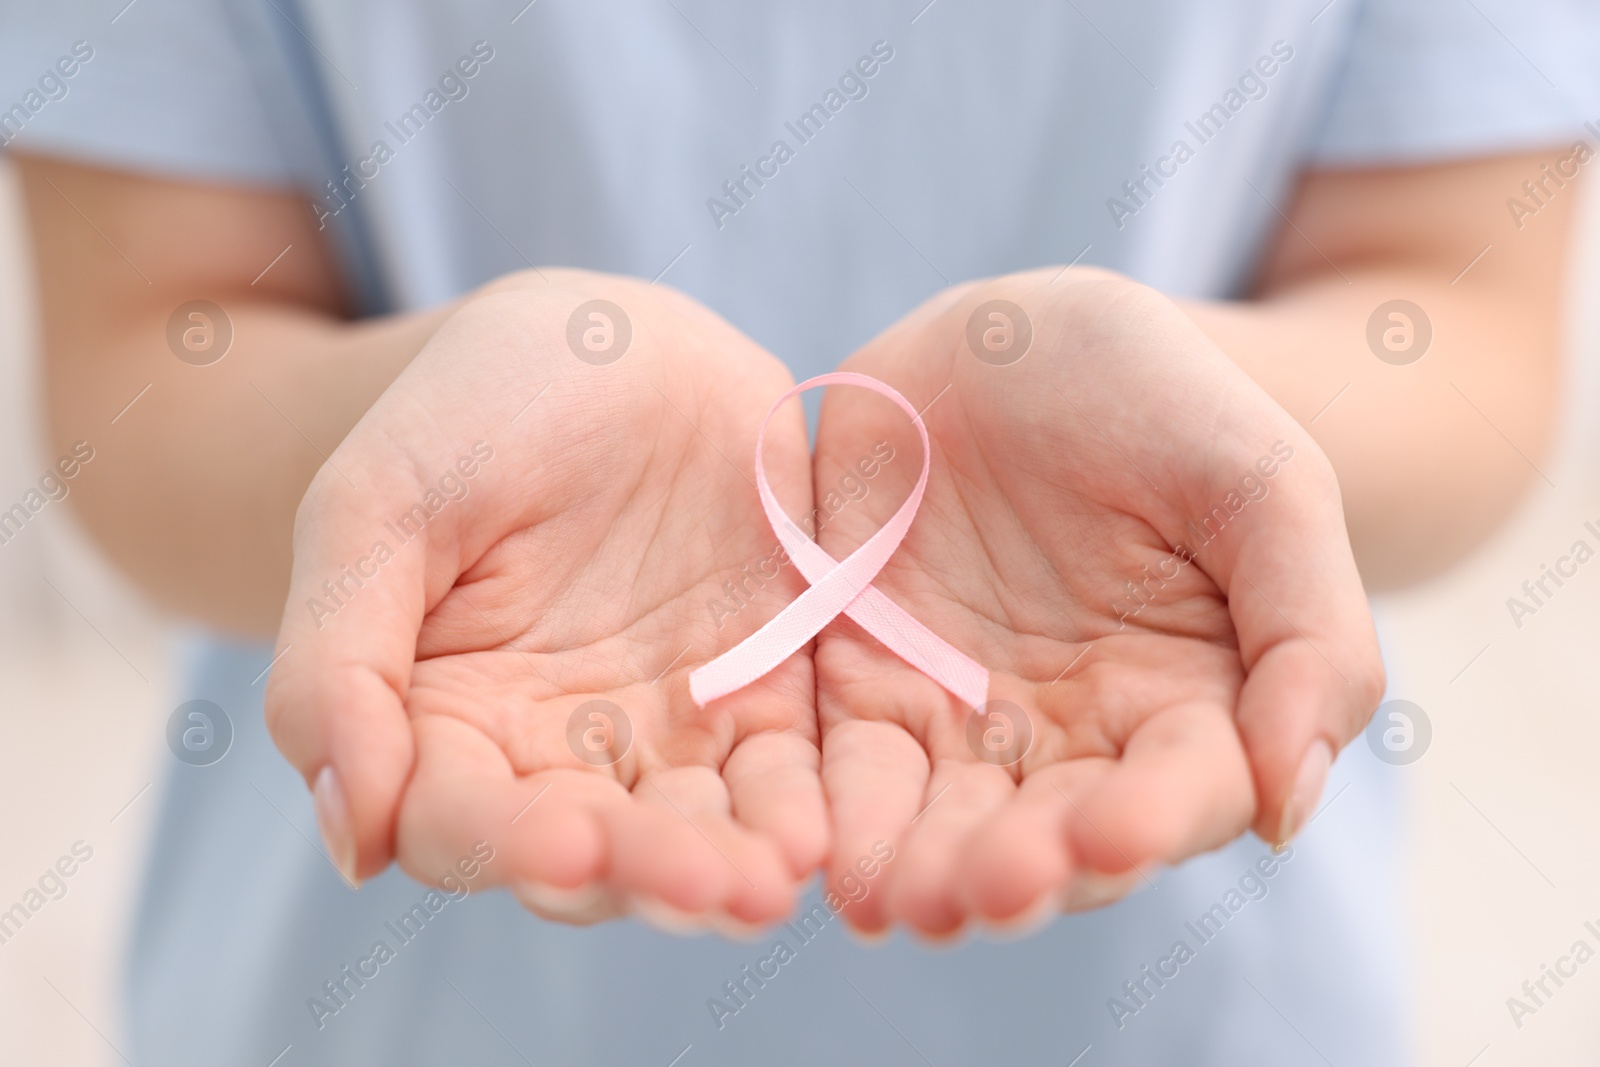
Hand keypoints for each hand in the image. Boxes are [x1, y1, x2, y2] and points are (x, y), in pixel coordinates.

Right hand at [265, 270, 826, 928]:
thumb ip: (337, 661)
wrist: (605, 342)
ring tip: (771, 885)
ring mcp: (664, 731)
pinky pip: (781, 773)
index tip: (564, 847)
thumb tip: (351, 840)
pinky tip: (820, 832)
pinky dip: (799, 810)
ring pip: (691, 833)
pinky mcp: (760, 698)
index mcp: (442, 721)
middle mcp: (554, 751)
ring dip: (729, 871)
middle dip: (647, 876)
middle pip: (592, 854)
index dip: (505, 846)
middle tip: (708, 889)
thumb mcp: (375, 504)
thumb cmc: (467, 411)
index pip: (458, 823)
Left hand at [810, 268, 1382, 936]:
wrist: (1016, 336)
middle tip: (983, 892)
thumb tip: (1291, 804)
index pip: (1183, 791)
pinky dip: (840, 815)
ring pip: (947, 821)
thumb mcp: (1263, 484)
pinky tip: (828, 857)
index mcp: (1192, 701)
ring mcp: (968, 719)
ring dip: (925, 869)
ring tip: (898, 902)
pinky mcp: (869, 688)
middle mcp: (1079, 737)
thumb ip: (1310, 635)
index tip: (1112, 835)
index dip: (1152, 820)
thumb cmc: (1162, 399)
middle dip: (1021, 870)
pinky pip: (851, 766)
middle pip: (1053, 834)